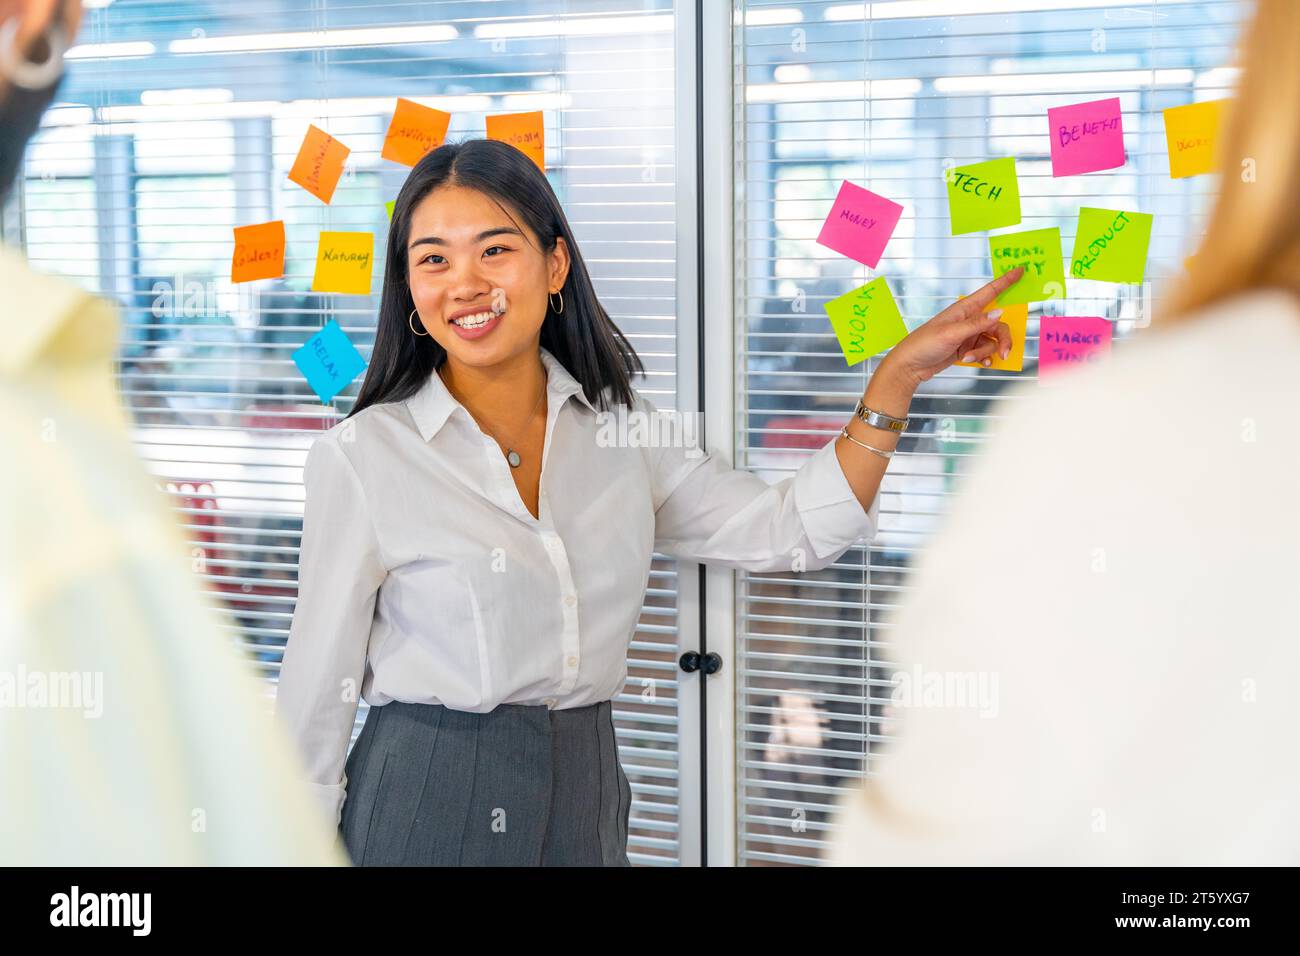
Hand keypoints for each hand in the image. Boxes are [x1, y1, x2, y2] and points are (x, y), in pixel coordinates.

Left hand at [876, 267, 1025, 391]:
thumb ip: (977, 324)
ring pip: (992, 340)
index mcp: (964, 309)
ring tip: (969, 358)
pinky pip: (985, 351)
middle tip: (1004, 353)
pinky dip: (983, 358)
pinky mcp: (967, 348)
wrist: (910, 366)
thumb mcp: (951, 333)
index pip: (990, 291)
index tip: (1021, 270)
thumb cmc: (924, 344)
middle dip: (1003, 339)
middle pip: (999, 324)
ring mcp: (968, 334)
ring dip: (985, 352)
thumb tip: (999, 312)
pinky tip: (975, 362)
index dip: (1006, 280)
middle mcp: (969, 319)